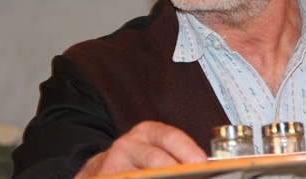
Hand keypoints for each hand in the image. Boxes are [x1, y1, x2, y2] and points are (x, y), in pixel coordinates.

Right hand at [75, 121, 206, 177]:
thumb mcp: (154, 148)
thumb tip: (202, 167)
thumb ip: (175, 155)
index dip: (188, 151)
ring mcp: (115, 163)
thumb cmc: (138, 160)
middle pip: (156, 160)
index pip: (170, 137)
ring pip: (141, 176)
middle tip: (194, 178)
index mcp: (146, 132)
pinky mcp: (106, 177)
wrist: (102, 167)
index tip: (202, 163)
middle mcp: (128, 144)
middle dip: (177, 172)